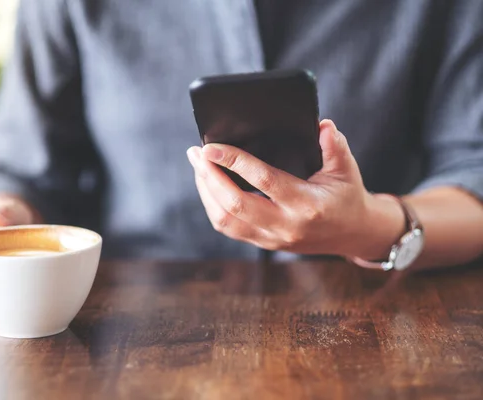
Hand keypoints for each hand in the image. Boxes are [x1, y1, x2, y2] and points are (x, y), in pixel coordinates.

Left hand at [187, 120, 403, 258]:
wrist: (352, 234)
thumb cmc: (347, 197)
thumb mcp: (347, 169)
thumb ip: (335, 146)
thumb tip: (322, 125)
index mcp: (307, 204)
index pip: (264, 180)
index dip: (234, 161)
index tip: (212, 147)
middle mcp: (286, 225)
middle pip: (234, 204)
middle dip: (210, 176)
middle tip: (196, 153)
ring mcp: (272, 238)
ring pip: (226, 220)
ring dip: (206, 192)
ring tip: (198, 166)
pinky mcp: (264, 244)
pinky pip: (229, 228)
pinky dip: (213, 206)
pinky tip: (208, 186)